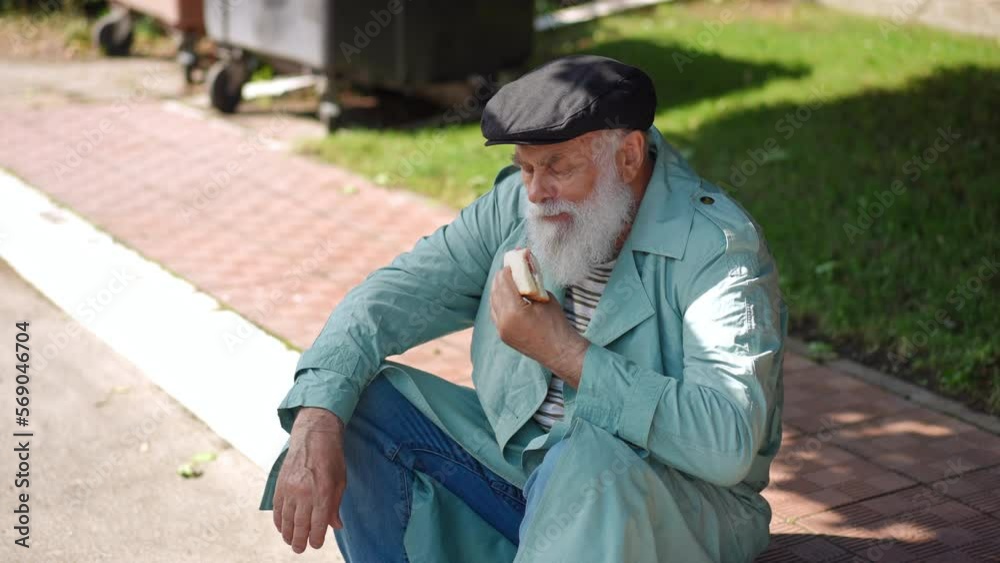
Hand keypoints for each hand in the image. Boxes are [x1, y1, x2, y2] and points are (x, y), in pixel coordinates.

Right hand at [272, 408, 346, 553]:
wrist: (314, 436)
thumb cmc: (332, 459)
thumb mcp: (340, 482)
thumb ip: (335, 505)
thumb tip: (336, 526)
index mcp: (323, 493)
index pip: (318, 525)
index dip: (316, 539)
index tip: (316, 544)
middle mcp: (305, 493)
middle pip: (300, 526)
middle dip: (300, 541)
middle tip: (300, 549)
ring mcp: (290, 489)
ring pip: (286, 520)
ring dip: (288, 534)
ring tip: (291, 542)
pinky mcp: (280, 485)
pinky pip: (277, 509)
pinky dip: (279, 521)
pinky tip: (282, 528)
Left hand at [490, 265, 589, 386]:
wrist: (560, 352)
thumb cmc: (557, 324)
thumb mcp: (545, 298)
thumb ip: (531, 284)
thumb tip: (523, 269)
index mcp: (514, 311)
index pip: (504, 282)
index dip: (508, 269)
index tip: (514, 260)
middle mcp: (503, 321)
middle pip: (495, 291)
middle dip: (502, 277)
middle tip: (509, 267)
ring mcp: (501, 330)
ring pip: (493, 303)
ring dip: (499, 289)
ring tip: (508, 280)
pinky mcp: (503, 336)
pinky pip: (496, 314)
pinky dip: (499, 302)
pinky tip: (507, 296)